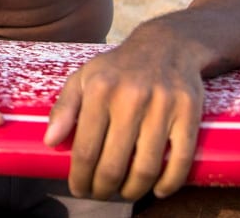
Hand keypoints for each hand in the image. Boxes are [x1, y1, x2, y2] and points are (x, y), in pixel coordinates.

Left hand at [44, 37, 203, 201]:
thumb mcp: (84, 78)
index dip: (80, 176)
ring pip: (145, 167)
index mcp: (99, 89)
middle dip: (103, 189)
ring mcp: (162, 105)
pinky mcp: (189, 112)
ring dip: (133, 191)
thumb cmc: (118, 68)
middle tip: (100, 194)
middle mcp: (130, 96)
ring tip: (125, 193)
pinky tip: (158, 190)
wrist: (166, 45)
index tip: (79, 188)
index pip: (85, 148)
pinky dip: (169, 183)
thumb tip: (50, 142)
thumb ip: (64, 108)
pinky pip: (179, 159)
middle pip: (113, 164)